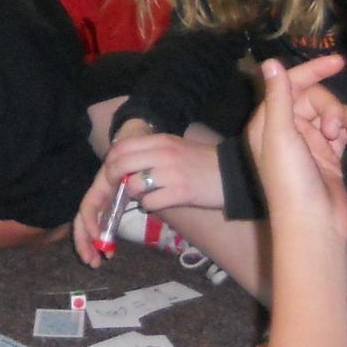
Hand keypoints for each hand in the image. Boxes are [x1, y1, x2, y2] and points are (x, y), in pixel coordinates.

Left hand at [73, 118, 223, 266]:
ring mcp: (171, 173)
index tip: (112, 172)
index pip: (122, 146)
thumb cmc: (205, 162)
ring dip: (133, 194)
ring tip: (144, 195)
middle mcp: (164, 154)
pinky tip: (158, 203)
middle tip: (119, 188)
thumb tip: (127, 163)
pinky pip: (150, 203)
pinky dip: (149, 206)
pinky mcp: (180, 193)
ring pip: (133, 185)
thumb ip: (153, 152)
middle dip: (113, 179)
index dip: (111, 161)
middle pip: (121, 164)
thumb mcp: (178, 147)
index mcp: (162, 140)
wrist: (235, 175)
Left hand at [246, 55, 346, 243]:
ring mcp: (309, 143)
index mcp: (267, 123)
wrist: (313, 224)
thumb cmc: (290, 181)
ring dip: (346, 118)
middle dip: (331, 108)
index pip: (289, 84)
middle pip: (315, 99)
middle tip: (336, 130)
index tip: (339, 62)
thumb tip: (270, 62)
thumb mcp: (281, 135)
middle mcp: (286, 130)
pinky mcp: (329, 156)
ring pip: (332, 114)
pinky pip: (344, 130)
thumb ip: (279, 97)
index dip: (313, 71)